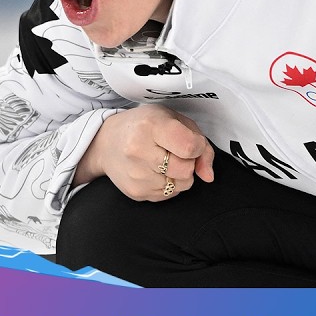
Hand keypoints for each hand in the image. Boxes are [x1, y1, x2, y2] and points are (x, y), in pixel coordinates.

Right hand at [77, 105, 214, 200]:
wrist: (107, 143)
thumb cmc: (144, 126)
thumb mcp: (174, 120)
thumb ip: (201, 144)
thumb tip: (208, 175)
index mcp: (151, 126)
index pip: (189, 147)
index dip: (197, 146)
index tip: (191, 142)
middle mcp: (139, 151)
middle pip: (186, 170)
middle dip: (188, 162)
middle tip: (175, 151)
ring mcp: (136, 175)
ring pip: (181, 185)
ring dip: (180, 174)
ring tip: (163, 160)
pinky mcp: (136, 192)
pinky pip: (169, 195)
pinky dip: (169, 184)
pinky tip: (155, 170)